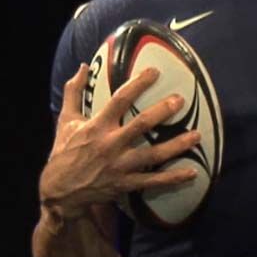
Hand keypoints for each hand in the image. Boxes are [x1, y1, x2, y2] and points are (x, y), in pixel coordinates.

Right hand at [39, 63, 199, 220]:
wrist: (59, 191)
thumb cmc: (64, 151)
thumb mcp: (65, 120)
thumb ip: (74, 92)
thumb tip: (84, 66)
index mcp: (96, 126)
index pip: (119, 100)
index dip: (138, 84)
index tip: (154, 72)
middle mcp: (110, 145)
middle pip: (141, 125)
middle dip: (163, 111)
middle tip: (180, 100)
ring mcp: (120, 166)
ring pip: (153, 154)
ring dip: (177, 145)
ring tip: (197, 135)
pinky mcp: (126, 184)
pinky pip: (154, 181)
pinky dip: (174, 178)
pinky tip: (193, 172)